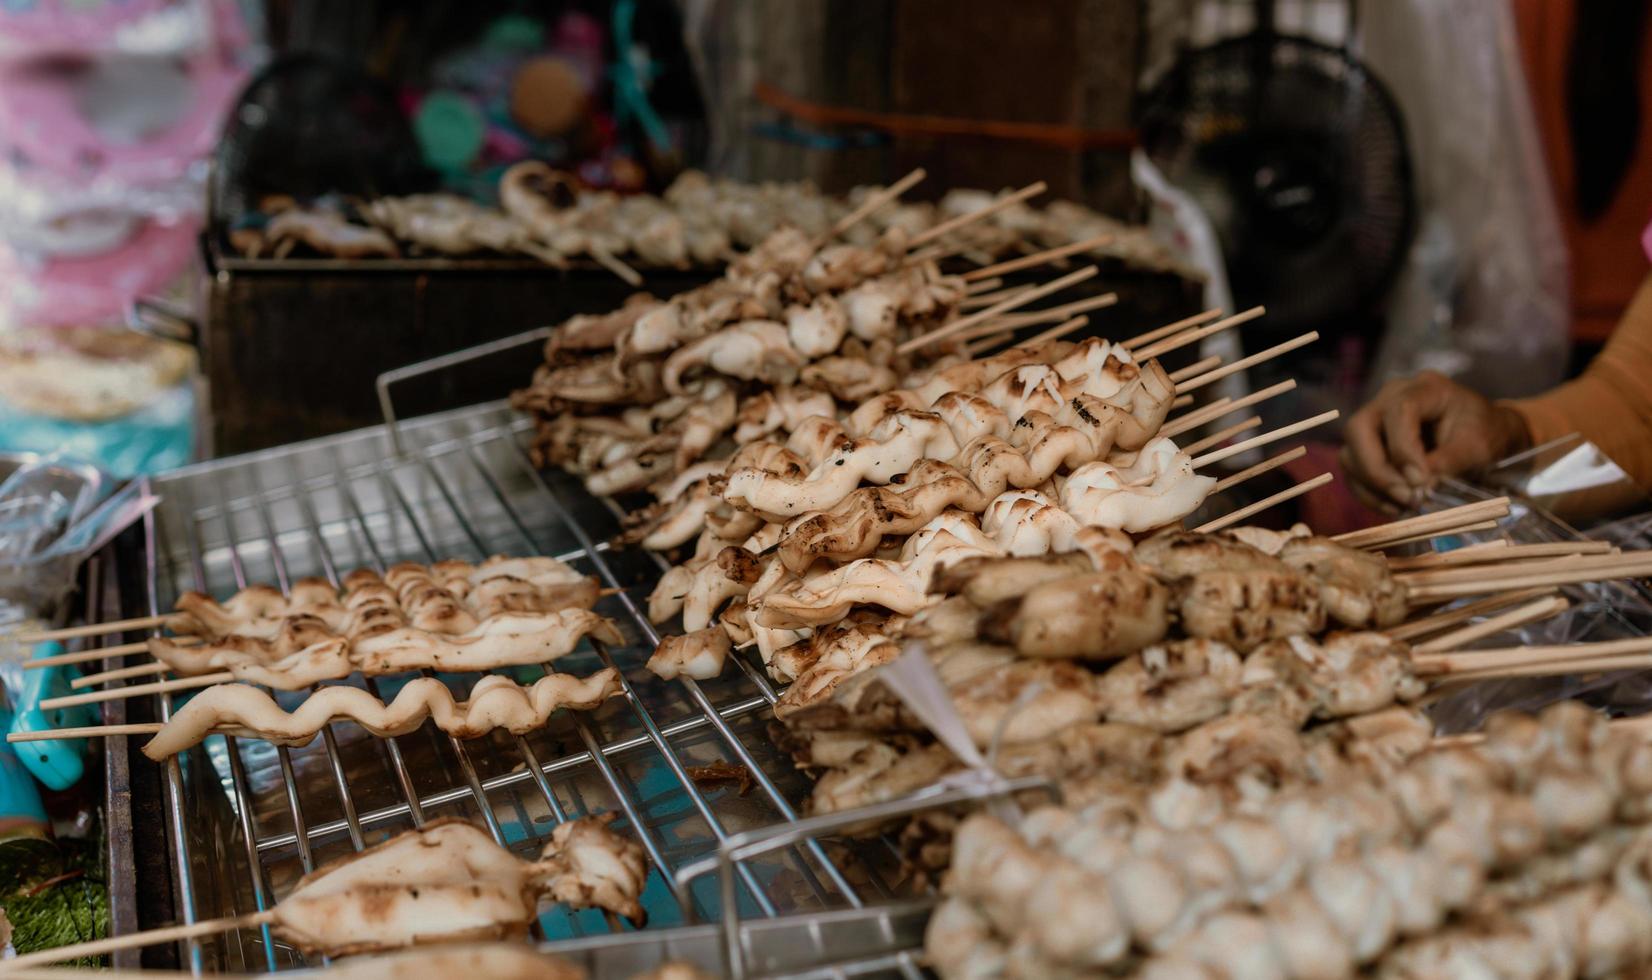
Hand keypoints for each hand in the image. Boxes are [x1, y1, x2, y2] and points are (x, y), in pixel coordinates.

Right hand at [1340, 371, 1531, 507]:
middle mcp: (1388, 399)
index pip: (1398, 412)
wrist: (1482, 435)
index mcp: (1424, 389)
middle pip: (1358, 429)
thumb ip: (1449, 461)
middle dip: (1376, 470)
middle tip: (1405, 497)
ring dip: (1372, 486)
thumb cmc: (1484, 433)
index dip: (1403, 449)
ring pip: (1350, 454)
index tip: (1420, 482)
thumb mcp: (1478, 446)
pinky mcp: (1367, 447)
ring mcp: (1374, 422)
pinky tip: (1395, 507)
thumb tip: (1418, 484)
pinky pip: (1354, 472)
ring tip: (1405, 505)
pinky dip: (1370, 494)